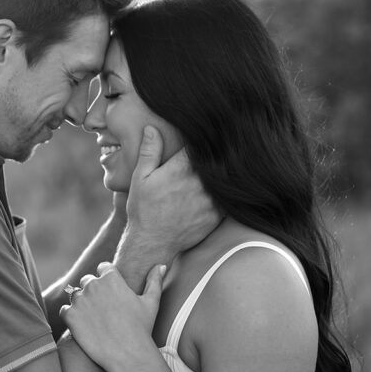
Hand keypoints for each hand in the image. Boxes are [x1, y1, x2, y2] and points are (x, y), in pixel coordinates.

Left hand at [60, 262, 166, 371]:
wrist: (128, 355)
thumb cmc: (142, 328)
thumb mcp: (151, 302)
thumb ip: (154, 281)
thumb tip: (161, 266)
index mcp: (111, 278)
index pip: (103, 268)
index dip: (107, 279)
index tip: (112, 292)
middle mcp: (93, 285)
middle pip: (88, 281)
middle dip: (94, 291)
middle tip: (103, 309)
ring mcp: (80, 300)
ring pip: (75, 295)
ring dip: (81, 303)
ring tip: (93, 319)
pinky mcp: (70, 316)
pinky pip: (65, 310)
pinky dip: (71, 316)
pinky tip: (83, 326)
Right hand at [126, 128, 219, 260]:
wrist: (153, 243)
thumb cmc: (144, 209)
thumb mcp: (140, 178)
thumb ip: (149, 152)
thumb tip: (152, 128)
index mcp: (180, 169)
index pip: (199, 145)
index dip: (204, 137)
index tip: (209, 131)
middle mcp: (199, 183)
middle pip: (215, 160)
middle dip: (217, 152)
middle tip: (225, 142)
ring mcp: (210, 200)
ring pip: (224, 179)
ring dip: (224, 172)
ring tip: (230, 162)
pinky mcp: (217, 215)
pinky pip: (228, 199)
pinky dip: (227, 192)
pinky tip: (228, 186)